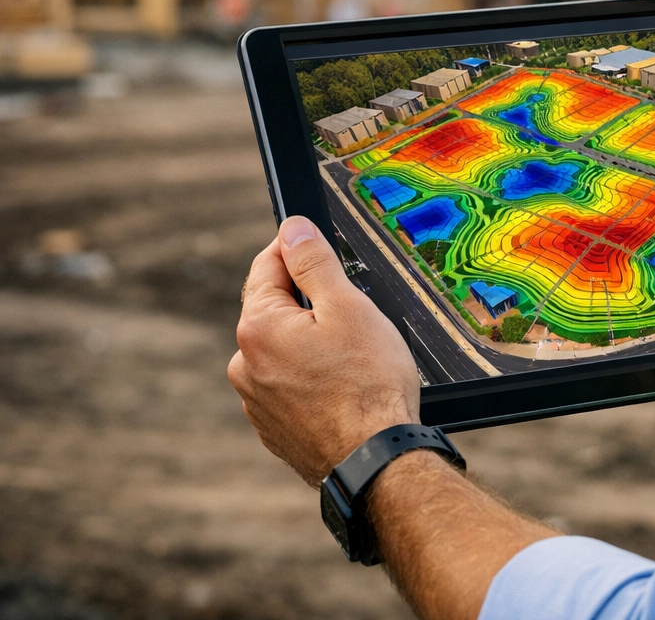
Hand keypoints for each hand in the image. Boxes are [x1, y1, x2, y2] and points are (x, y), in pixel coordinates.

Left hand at [228, 216, 420, 486]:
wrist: (376, 461)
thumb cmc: (369, 385)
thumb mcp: (349, 308)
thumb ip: (314, 263)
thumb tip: (292, 229)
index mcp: (258, 328)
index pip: (267, 267)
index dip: (295, 248)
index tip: (316, 239)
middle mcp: (244, 365)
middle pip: (273, 310)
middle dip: (307, 301)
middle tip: (352, 307)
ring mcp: (256, 402)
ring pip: (282, 351)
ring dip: (309, 343)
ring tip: (354, 356)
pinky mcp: (273, 429)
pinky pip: (289, 386)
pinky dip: (311, 378)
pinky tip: (344, 387)